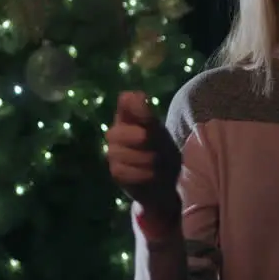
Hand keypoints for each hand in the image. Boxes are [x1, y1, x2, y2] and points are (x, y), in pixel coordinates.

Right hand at [106, 91, 181, 222]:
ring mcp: (113, 153)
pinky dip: (141, 174)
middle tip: (155, 147)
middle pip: (117, 132)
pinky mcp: (115, 173)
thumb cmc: (164, 153)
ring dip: (144, 159)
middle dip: (138, 140)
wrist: (165, 185)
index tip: (149, 120)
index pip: (126, 102)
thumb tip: (135, 94)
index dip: (136, 109)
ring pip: (120, 153)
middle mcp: (117, 133)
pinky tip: (151, 175)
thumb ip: (146, 116)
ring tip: (157, 164)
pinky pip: (123, 171)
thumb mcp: (160, 134)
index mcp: (130, 117)